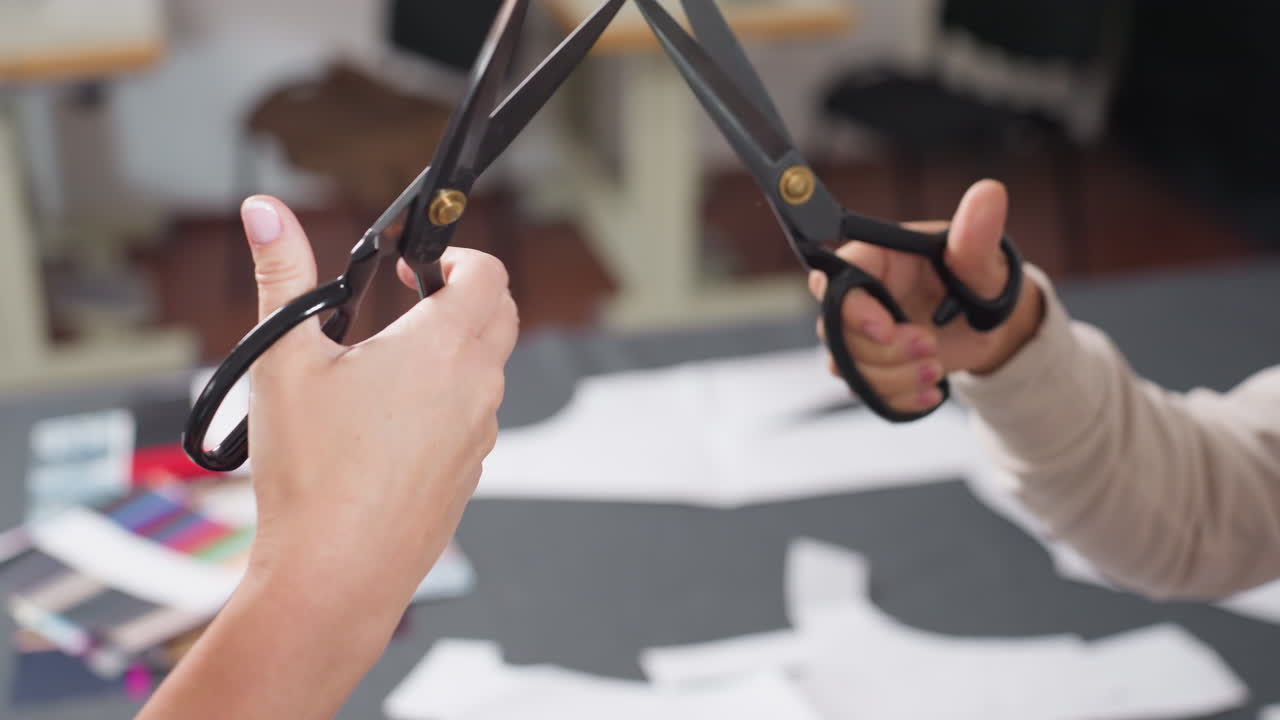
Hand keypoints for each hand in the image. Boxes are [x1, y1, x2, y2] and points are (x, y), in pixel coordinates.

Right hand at [241, 195, 517, 620]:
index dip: (457, 257)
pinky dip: (445, 404)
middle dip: (464, 296)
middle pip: (501, 317)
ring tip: (385, 367)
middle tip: (409, 303)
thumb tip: (265, 211)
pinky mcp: (469, 475)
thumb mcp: (283, 358)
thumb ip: (282, 274)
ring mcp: (481, 436)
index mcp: (444, 346)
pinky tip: (386, 428)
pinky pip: (472, 421)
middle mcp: (477, 387)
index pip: (489, 275)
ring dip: (453, 353)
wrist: (335, 573)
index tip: (415, 268)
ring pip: (487, 372)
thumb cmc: (310, 471)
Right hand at [808, 180, 1042, 414]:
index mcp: (877, 259)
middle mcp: (861, 295)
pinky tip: (929, 392)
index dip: (852, 310)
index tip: (887, 329)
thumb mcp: (984, 260)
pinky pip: (866, 392)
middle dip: (882, 352)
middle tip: (931, 347)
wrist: (991, 324)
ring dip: (893, 378)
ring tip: (935, 369)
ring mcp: (862, 333)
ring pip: (848, 367)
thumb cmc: (983, 279)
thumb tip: (989, 193)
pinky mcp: (871, 365)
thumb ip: (977, 234)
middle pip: (836, 330)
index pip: (837, 279)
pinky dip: (897, 399)